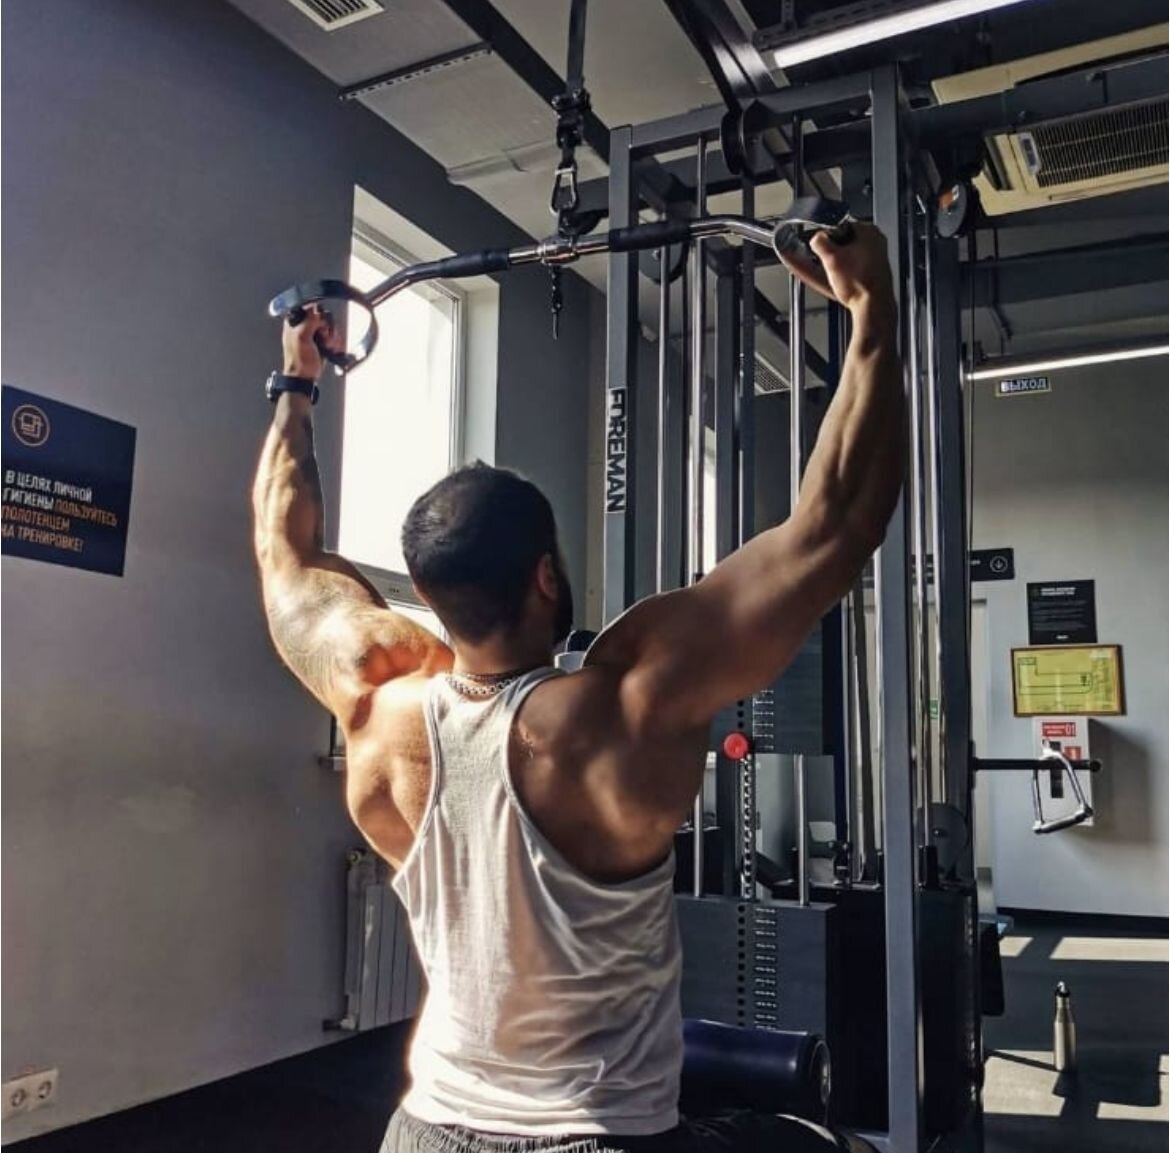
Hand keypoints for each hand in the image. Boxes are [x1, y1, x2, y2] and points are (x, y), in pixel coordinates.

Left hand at [282, 305, 342, 379]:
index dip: (318, 316)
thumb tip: (318, 311)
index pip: (311, 307)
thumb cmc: (298, 361)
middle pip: (324, 316)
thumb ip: (309, 321)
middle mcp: (305, 325)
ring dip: (332, 337)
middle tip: (323, 337)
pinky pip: (334, 336)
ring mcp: (314, 334)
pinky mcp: (323, 342)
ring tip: (327, 346)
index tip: (319, 325)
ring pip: (331, 327)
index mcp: (295, 321)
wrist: (304, 377)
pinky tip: (331, 349)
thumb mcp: (301, 337)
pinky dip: (335, 343)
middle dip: (327, 328)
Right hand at [779, 221, 894, 316]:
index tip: (817, 247)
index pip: (839, 225)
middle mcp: (876, 241)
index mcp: (868, 230)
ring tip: (830, 273)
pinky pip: (853, 267)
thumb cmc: (859, 283)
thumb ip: (819, 242)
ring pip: (848, 255)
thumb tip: (815, 238)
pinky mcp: (874, 271)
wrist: (872, 306)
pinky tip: (838, 281)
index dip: (825, 237)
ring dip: (836, 262)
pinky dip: (844, 272)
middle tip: (822, 262)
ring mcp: (876, 257)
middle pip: (843, 241)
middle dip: (830, 252)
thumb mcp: (831, 258)